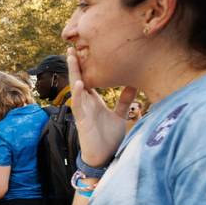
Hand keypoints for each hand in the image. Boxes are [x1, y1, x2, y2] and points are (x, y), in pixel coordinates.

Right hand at [67, 47, 133, 167]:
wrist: (104, 158)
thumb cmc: (109, 138)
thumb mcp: (120, 116)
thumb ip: (124, 101)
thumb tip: (134, 85)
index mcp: (94, 101)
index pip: (88, 79)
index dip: (85, 66)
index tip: (84, 49)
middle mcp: (86, 103)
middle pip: (79, 79)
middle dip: (75, 64)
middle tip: (71, 46)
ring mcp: (82, 111)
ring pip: (75, 88)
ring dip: (73, 72)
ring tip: (71, 56)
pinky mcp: (81, 121)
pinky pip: (78, 105)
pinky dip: (78, 94)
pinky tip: (78, 83)